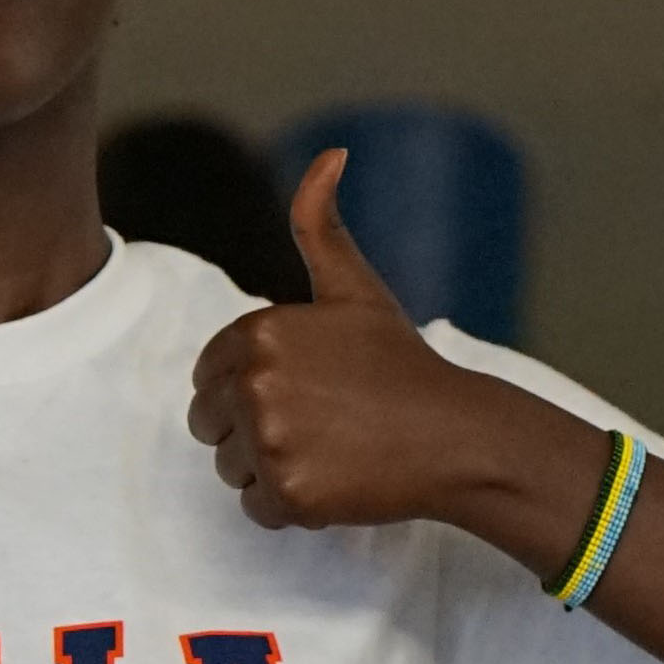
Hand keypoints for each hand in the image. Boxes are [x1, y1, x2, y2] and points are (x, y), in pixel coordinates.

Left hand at [186, 152, 592, 550]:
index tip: (302, 391)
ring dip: (271, 469)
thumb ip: (320, 224)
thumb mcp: (354, 288)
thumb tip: (330, 154)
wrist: (456, 435)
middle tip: (316, 425)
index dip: (250, 388)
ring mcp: (269, 441)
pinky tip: (335, 480)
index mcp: (259, 332)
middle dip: (252, 430)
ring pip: (230, 468)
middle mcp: (254, 383)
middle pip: (209, 424)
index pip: (207, 375)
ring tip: (329, 451)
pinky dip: (292, 506)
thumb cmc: (402, 363)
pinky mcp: (287, 492)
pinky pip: (257, 509)